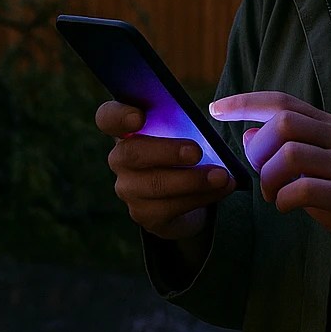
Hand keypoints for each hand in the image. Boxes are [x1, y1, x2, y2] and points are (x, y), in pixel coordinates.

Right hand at [95, 100, 234, 241]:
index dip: (119, 116)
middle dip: (166, 152)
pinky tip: (223, 188)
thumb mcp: (183, 128)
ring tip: (221, 175)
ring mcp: (129, 189)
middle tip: (196, 151)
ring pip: (155, 185)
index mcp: (126, 129)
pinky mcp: (146, 215)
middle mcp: (120, 159)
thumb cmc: (184, 146)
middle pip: (131, 153)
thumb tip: (212, 117)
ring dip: (192, 180)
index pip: (107, 118)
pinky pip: (171, 207)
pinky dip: (202, 196)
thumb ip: (184, 119)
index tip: (139, 117)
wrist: (187, 191)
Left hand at [211, 91, 330, 266]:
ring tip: (272, 194)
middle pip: (284, 123)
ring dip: (268, 178)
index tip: (215, 109)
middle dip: (259, 149)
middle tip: (260, 173)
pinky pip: (303, 189)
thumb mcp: (311, 161)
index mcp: (326, 124)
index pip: (281, 102)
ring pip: (290, 155)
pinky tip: (285, 206)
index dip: (245, 103)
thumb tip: (247, 133)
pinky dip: (283, 199)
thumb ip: (281, 145)